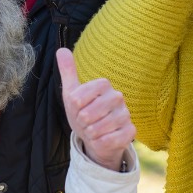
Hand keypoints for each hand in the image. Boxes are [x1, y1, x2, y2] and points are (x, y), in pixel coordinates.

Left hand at [57, 48, 135, 171]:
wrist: (96, 137)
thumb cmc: (84, 112)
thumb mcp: (72, 93)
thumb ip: (68, 72)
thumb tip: (61, 50)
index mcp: (103, 84)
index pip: (78, 98)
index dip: (74, 108)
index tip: (78, 109)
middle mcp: (117, 97)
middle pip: (87, 114)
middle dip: (81, 123)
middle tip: (85, 122)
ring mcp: (125, 114)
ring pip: (97, 128)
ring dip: (90, 133)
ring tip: (93, 130)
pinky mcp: (130, 131)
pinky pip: (109, 140)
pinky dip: (100, 143)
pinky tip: (102, 139)